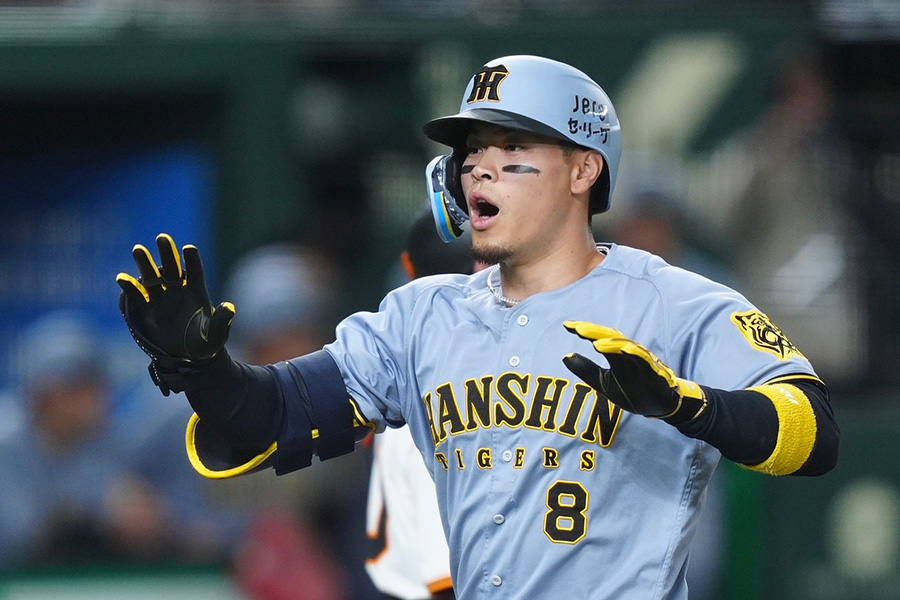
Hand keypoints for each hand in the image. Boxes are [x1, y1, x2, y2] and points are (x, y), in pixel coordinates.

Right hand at [117, 234, 233, 392]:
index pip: (195, 271)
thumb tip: (230, 307)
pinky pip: (137, 296)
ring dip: (145, 264)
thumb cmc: (207, 344)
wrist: (190, 358)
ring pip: (153, 277)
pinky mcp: (148, 311)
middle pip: (172, 268)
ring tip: (138, 249)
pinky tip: (121, 278)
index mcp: (197, 292)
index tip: (188, 248)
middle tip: (162, 237)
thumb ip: (222, 319)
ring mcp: (162, 299)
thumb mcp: (217, 333)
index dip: (192, 260)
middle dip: (167, 253)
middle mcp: (178, 291)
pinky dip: (129, 287)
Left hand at [562, 321, 706, 424]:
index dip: (584, 330)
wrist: (659, 405)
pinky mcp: (653, 371)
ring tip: (595, 342)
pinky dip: (634, 354)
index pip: (598, 337)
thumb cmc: (631, 390)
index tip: (566, 325)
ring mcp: (641, 361)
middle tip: (577, 328)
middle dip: (594, 332)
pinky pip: (644, 360)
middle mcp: (628, 353)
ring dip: (612, 343)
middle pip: (610, 337)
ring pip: (626, 347)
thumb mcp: (603, 382)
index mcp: (615, 354)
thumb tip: (564, 356)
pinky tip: (624, 350)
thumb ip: (586, 369)